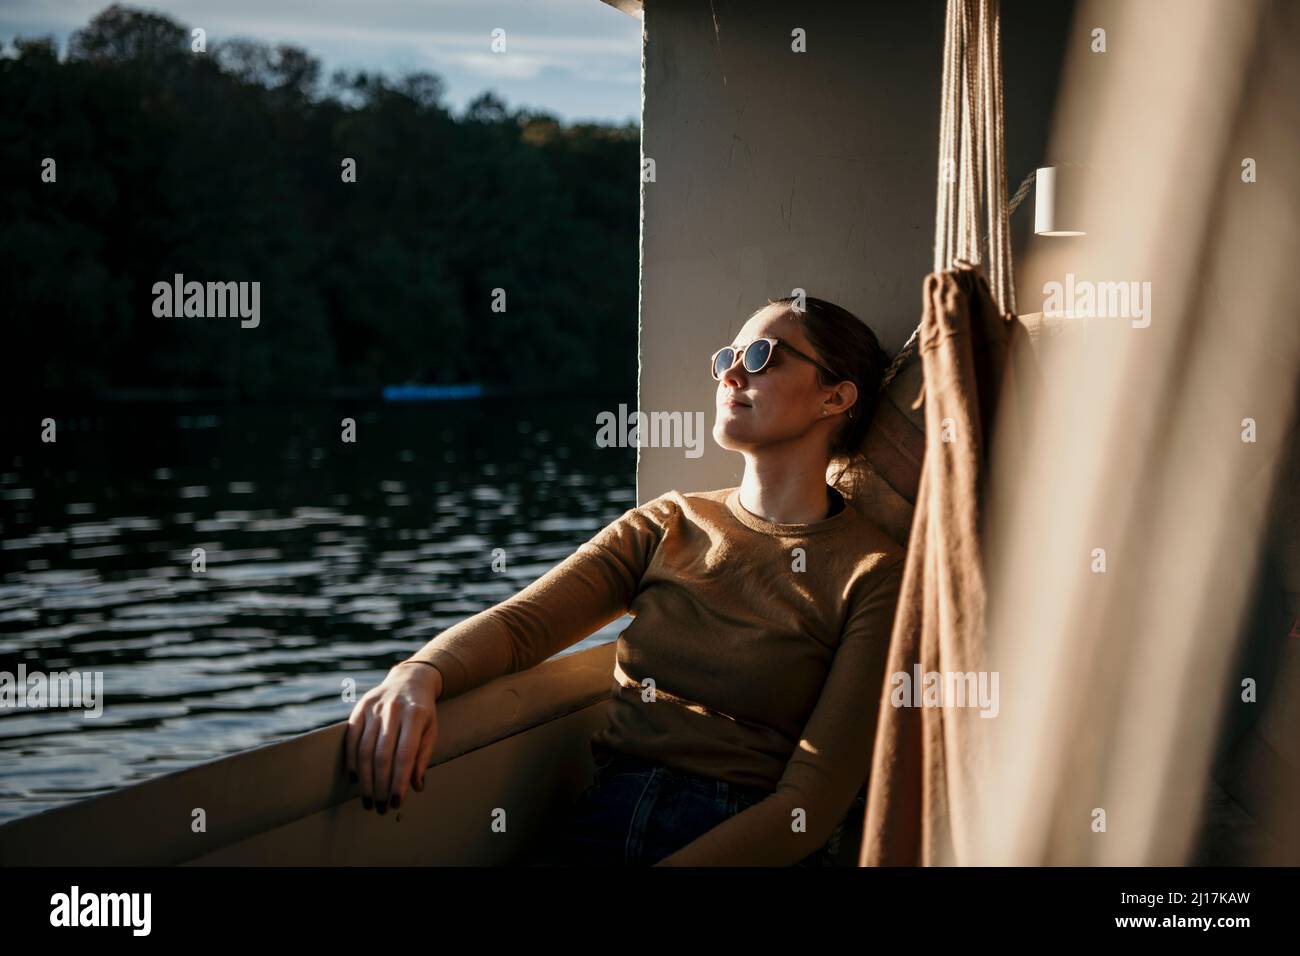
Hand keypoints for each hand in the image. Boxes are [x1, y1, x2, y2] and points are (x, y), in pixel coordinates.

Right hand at [345, 662, 442, 814]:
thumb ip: (423, 758)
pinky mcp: (359, 708)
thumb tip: (416, 787)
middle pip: (382, 755)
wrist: (409, 679)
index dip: (399, 782)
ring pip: (364, 750)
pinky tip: (355, 778)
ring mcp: (374, 708)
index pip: (405, 755)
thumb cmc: (423, 711)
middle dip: (380, 786)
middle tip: (379, 807)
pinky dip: (351, 761)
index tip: (396, 803)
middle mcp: (393, 710)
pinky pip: (351, 739)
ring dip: (365, 779)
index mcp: (416, 715)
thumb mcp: (431, 731)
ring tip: (368, 799)